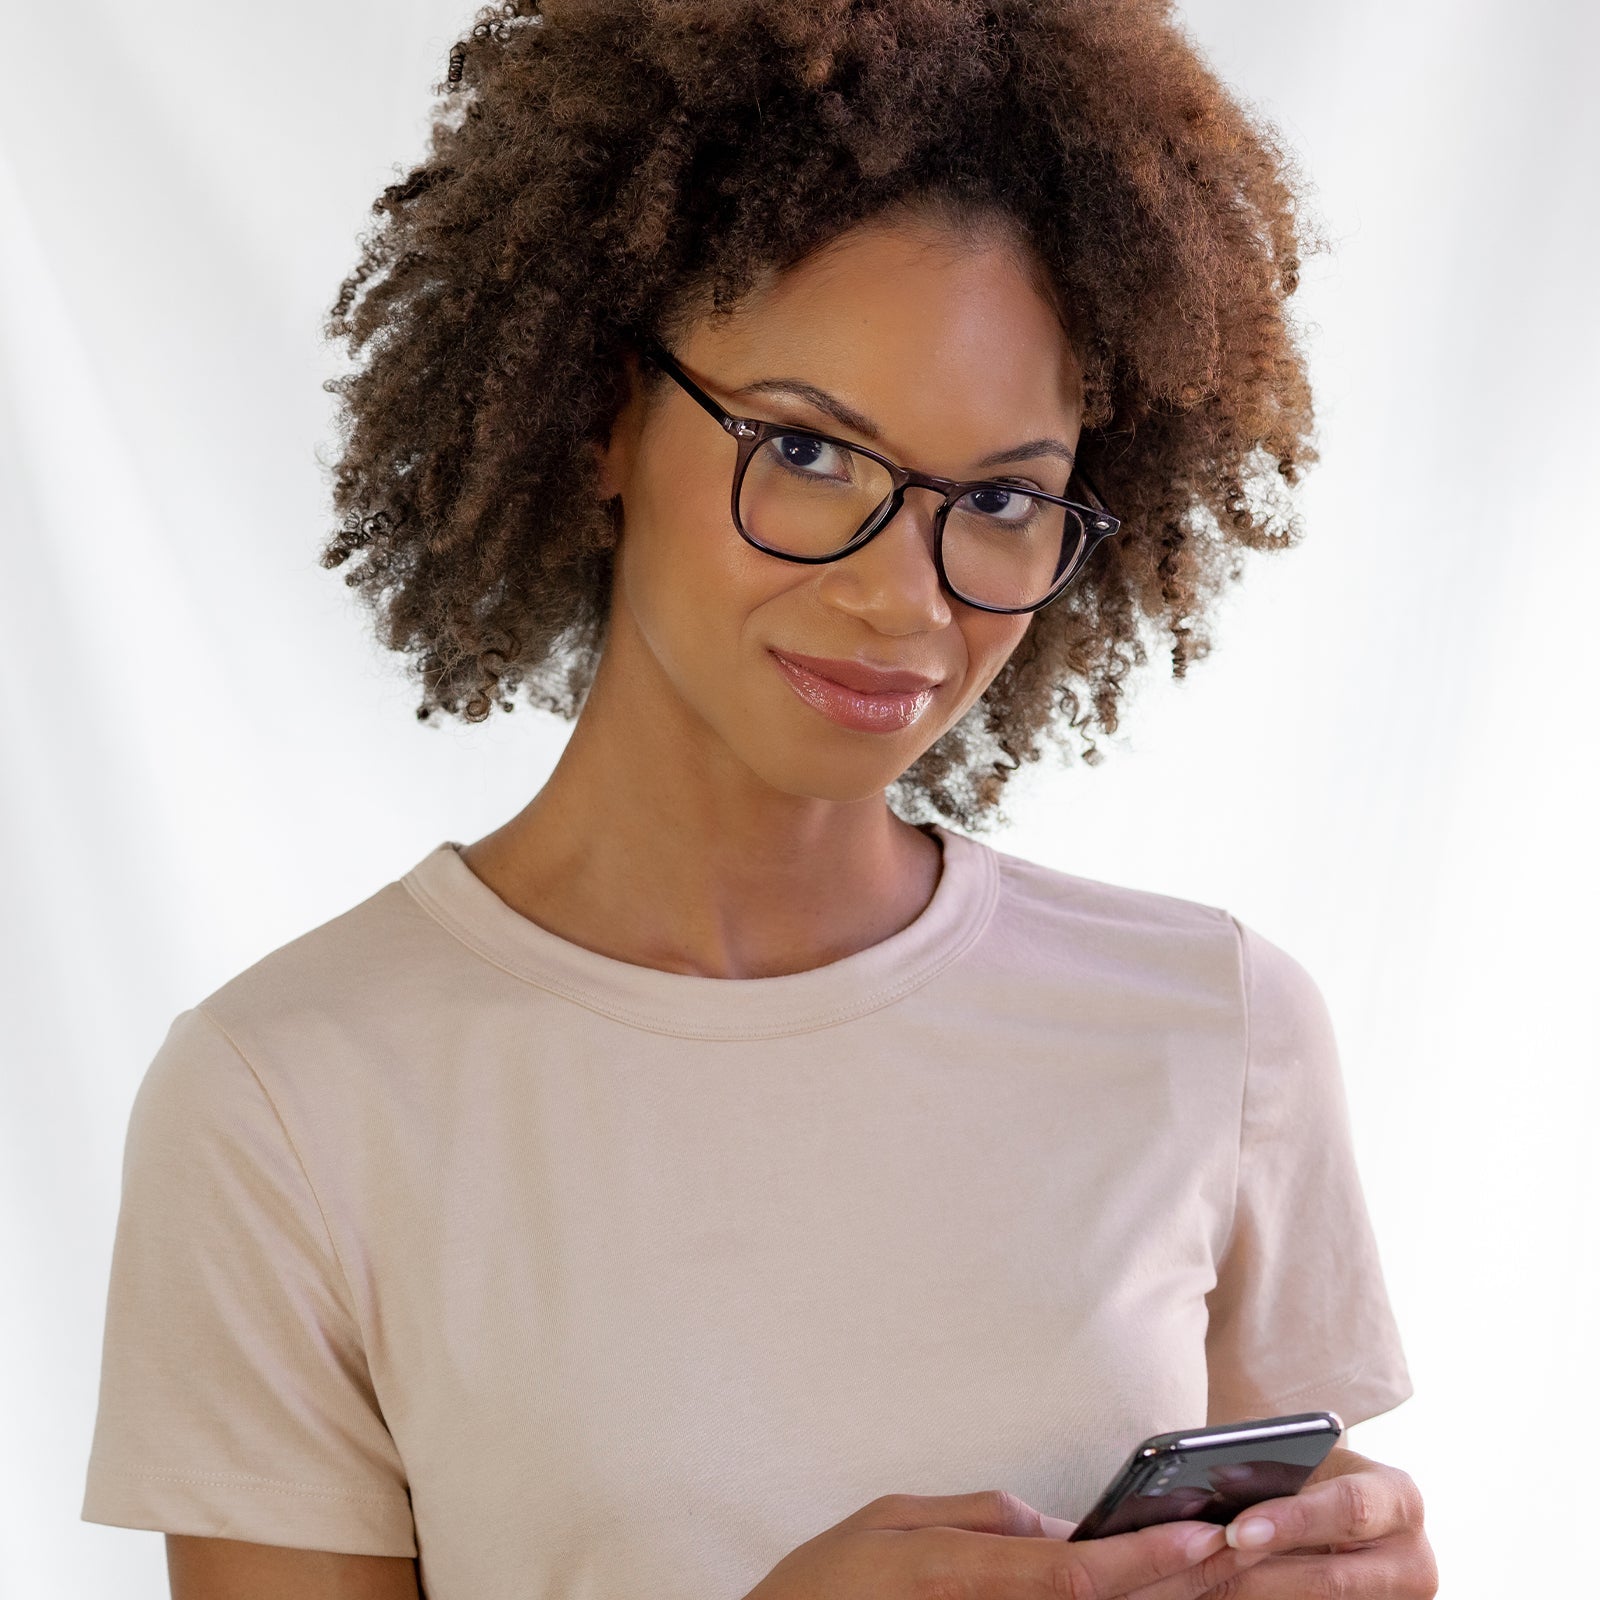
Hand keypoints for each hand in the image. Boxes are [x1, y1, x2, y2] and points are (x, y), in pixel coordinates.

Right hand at [740, 1488, 1277, 1599]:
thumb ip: (980, 1519)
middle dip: (1180, 1586)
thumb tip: (1058, 1530)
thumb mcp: (891, 1522)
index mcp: (959, 1576)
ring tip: (1225, 1573)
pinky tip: (1162, 1597)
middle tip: (1248, 1551)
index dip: (1143, 1560)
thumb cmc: (827, 1585)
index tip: (1203, 1535)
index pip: (1072, 1576)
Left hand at [1189, 1445, 1437, 1596]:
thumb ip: (1270, 1471)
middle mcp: (1413, 1560)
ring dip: (1249, 1595)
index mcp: (1399, 1498)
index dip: (1292, 1522)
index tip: (1236, 1530)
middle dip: (1257, 1573)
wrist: (1331, 1504)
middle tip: (1203, 1563)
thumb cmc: (1308, 1472)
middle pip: (1330, 1580)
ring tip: (1200, 1582)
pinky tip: (1216, 1592)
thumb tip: (1208, 1485)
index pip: (1349, 1510)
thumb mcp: (1302, 1459)